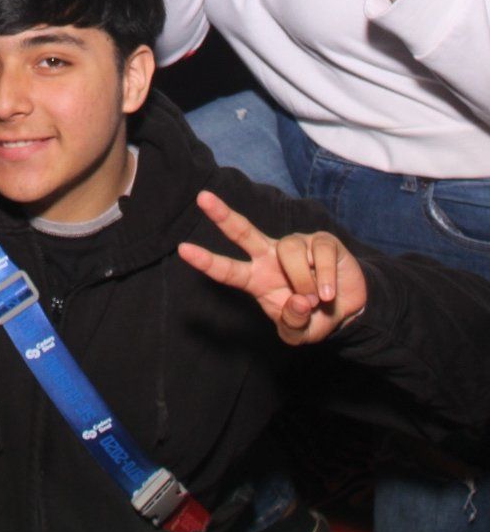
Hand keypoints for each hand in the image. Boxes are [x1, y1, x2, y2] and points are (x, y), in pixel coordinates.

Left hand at [180, 189, 366, 345]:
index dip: (207, 261)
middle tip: (202, 197)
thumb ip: (292, 323)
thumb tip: (298, 300)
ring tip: (315, 299)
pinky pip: (320, 254)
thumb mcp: (298, 334)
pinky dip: (325, 278)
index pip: (228, 270)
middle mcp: (270, 255)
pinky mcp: (321, 241)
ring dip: (303, 282)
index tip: (184, 249)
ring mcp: (296, 245)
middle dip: (222, 215)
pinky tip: (329, 292)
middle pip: (243, 231)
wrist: (347, 309)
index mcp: (257, 278)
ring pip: (289, 252)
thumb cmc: (312, 317)